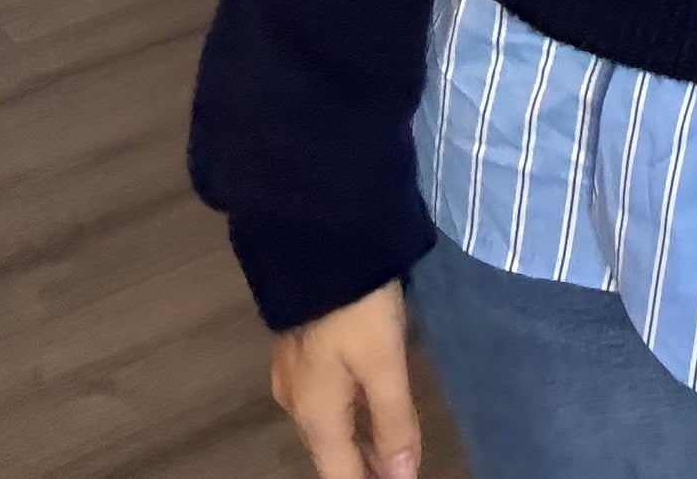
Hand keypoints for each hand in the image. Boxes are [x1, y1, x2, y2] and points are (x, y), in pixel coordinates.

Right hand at [270, 279, 422, 478]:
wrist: (316, 240)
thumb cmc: (355, 306)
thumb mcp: (383, 362)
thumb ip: (393, 420)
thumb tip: (402, 477)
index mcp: (315, 414)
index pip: (339, 475)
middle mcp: (297, 403)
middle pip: (329, 453)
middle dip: (360, 469)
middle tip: (395, 472)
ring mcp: (293, 374)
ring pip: (325, 426)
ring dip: (354, 444)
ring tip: (385, 453)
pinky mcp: (298, 348)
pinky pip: (323, 399)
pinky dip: (346, 415)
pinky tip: (364, 408)